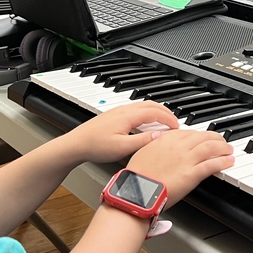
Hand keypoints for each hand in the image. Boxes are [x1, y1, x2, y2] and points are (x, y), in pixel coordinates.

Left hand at [62, 100, 179, 164]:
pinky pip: (136, 109)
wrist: (75, 144)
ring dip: (157, 111)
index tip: (177, 127)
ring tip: (164, 121)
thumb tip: (161, 136)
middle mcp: (124, 110)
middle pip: (151, 105)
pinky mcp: (114, 115)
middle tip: (175, 122)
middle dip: (166, 112)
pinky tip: (146, 123)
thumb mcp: (122, 148)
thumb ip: (143, 141)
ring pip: (143, 105)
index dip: (169, 119)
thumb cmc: (95, 146)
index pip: (155, 112)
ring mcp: (118, 111)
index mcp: (128, 116)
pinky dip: (147, 113)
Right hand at [126, 129, 233, 205]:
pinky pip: (211, 165)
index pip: (188, 132)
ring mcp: (186, 159)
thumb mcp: (142, 152)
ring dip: (223, 147)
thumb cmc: (137, 176)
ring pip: (210, 148)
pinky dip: (223, 162)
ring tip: (228, 150)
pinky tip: (228, 161)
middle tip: (221, 141)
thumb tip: (159, 138)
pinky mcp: (192, 174)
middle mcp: (178, 147)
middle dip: (215, 138)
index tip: (203, 137)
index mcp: (165, 140)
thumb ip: (154, 144)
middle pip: (203, 137)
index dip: (199, 135)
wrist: (137, 191)